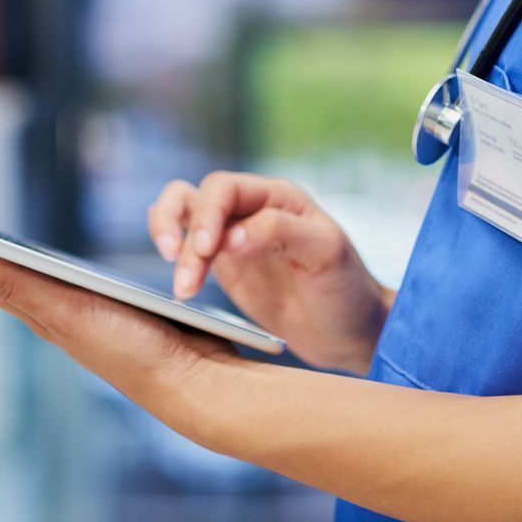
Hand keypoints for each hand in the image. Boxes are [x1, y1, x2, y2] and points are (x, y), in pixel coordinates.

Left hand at [0, 227, 239, 428]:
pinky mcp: (107, 314)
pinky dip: (40, 271)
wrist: (194, 382)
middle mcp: (50, 314)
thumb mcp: (70, 313)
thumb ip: (16, 285)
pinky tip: (48, 270)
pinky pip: (60, 287)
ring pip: (24, 282)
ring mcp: (78, 316)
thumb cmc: (134, 350)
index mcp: (35, 310)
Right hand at [148, 172, 392, 374]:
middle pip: (196, 201)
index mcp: (278, 197)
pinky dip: (175, 257)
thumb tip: (230, 236)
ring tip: (181, 287)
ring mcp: (235, 238)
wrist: (351, 333)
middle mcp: (252, 209)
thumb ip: (280, 232)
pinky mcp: (225, 267)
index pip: (225, 188)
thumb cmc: (347, 289)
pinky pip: (187, 249)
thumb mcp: (326, 254)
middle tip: (185, 275)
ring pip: (183, 217)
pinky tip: (179, 282)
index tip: (206, 251)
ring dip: (170, 242)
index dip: (208, 215)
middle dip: (183, 234)